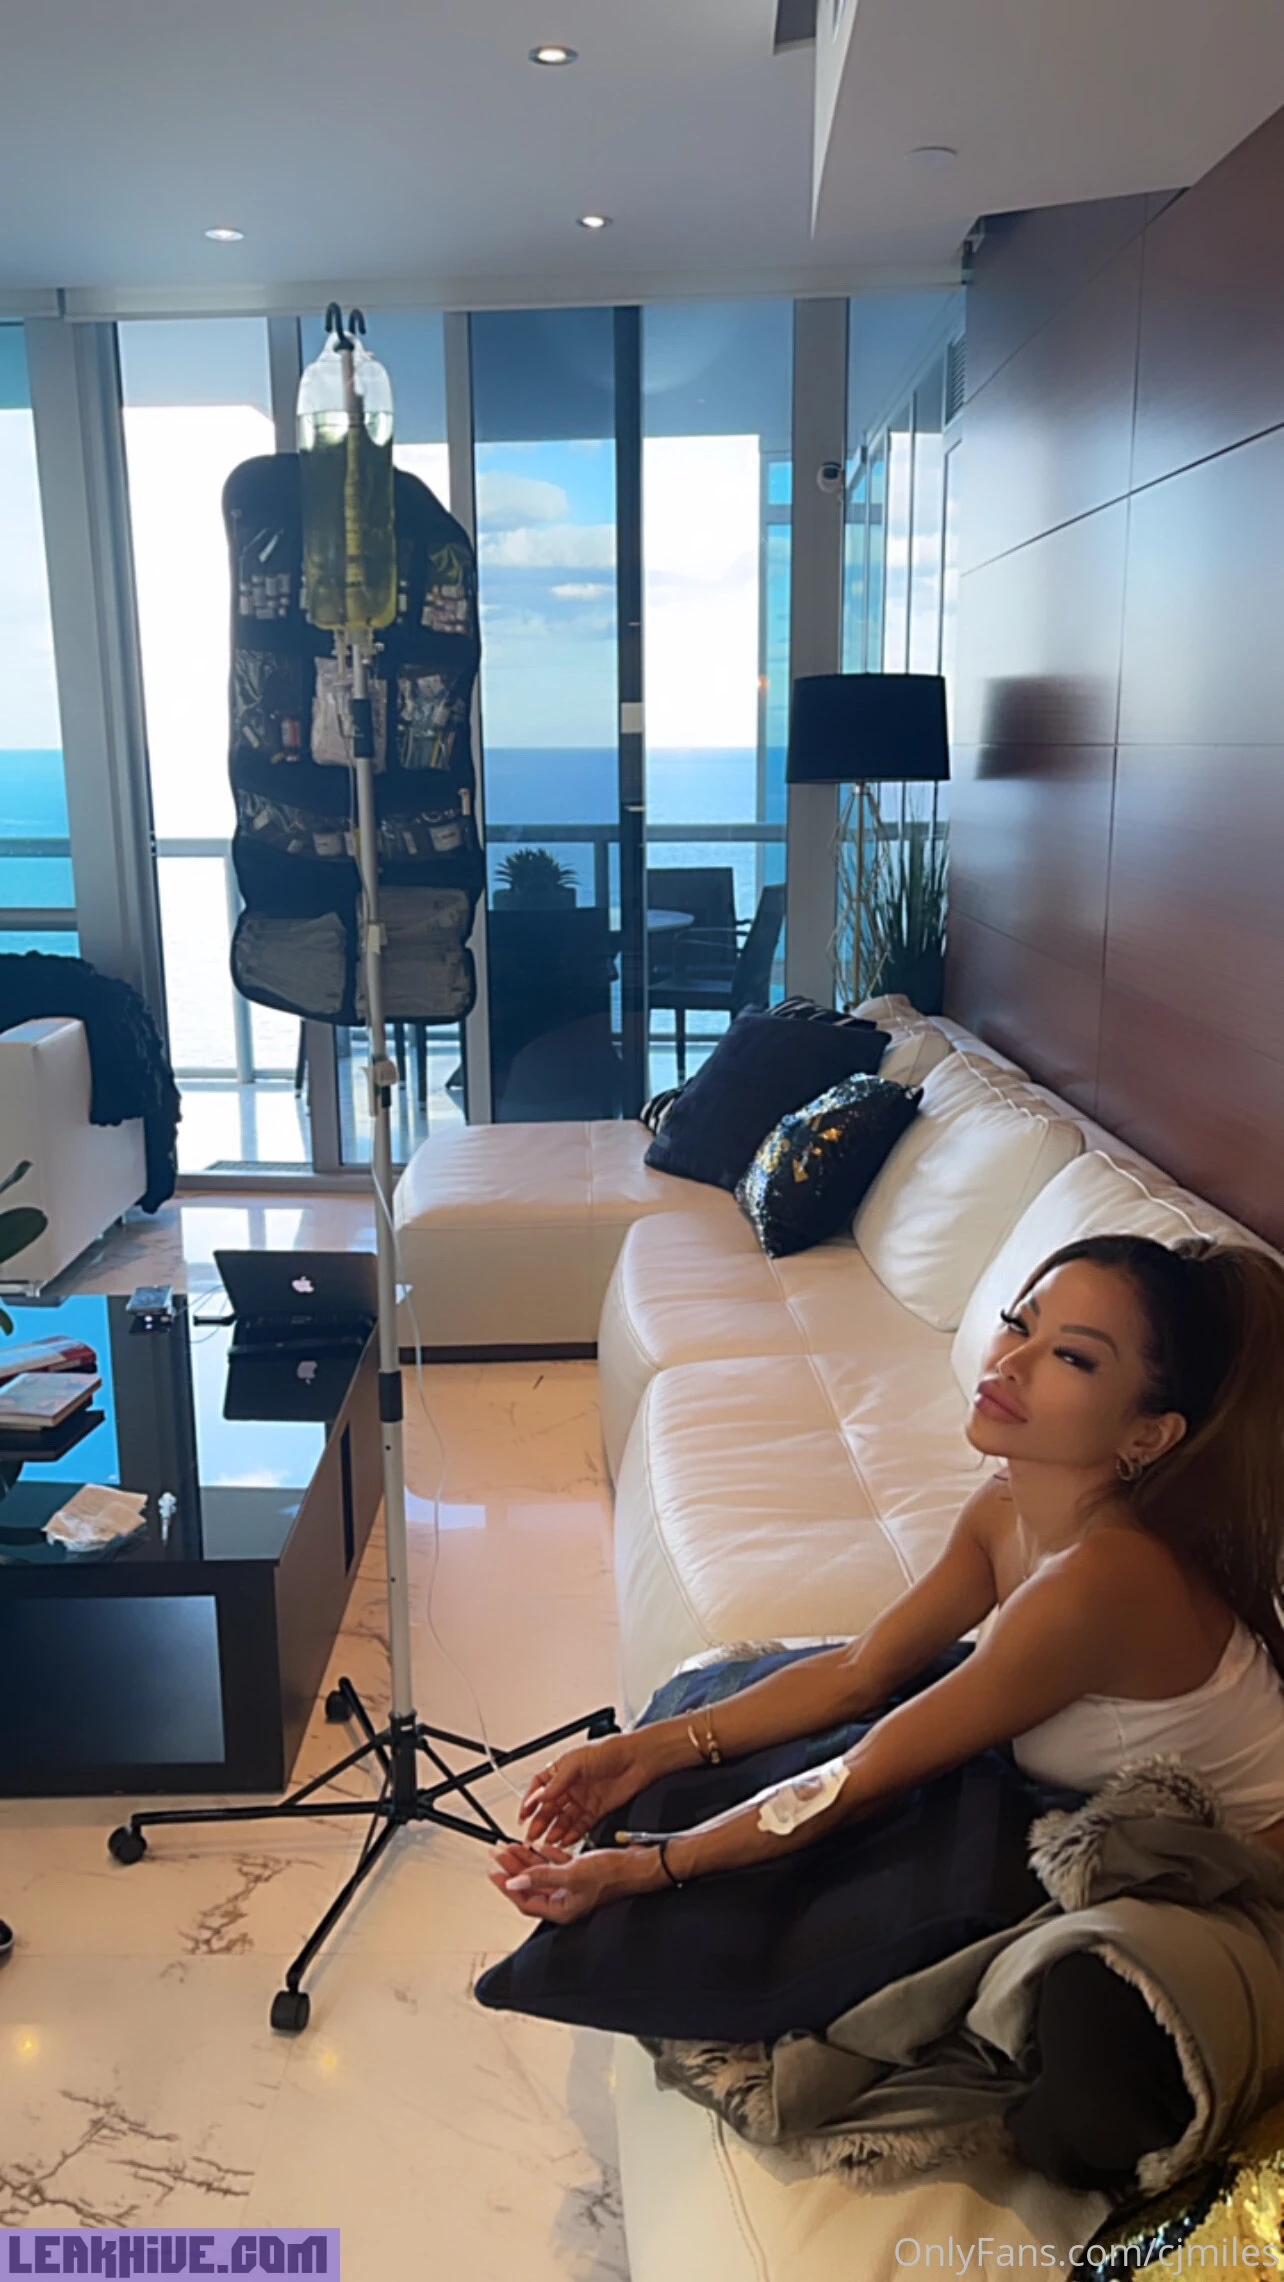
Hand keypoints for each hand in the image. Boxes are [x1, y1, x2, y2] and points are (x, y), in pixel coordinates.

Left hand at [487, 1839, 656, 1924]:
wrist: (639, 1864)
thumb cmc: (614, 1875)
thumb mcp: (573, 1873)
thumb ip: (541, 1876)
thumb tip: (514, 1882)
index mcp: (562, 1908)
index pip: (525, 1900)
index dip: (506, 1886)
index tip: (493, 1872)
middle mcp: (566, 1899)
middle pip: (530, 1885)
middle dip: (512, 1868)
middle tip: (498, 1853)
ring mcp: (573, 1886)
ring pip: (542, 1873)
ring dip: (526, 1859)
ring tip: (511, 1846)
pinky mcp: (582, 1872)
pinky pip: (557, 1864)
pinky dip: (546, 1855)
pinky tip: (538, 1845)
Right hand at [518, 1731, 657, 1846]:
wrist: (637, 1759)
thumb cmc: (609, 1750)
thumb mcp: (577, 1762)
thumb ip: (557, 1782)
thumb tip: (539, 1797)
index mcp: (563, 1770)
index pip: (540, 1788)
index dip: (530, 1801)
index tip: (523, 1815)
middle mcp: (572, 1786)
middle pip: (550, 1807)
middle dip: (540, 1821)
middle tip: (532, 1835)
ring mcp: (584, 1799)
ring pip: (564, 1819)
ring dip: (555, 1830)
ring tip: (548, 1842)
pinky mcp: (597, 1810)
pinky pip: (581, 1825)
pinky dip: (572, 1834)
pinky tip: (565, 1841)